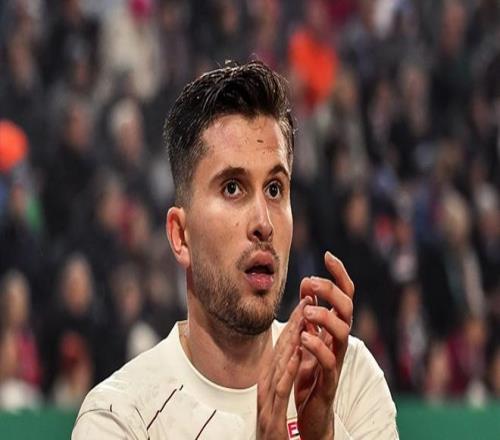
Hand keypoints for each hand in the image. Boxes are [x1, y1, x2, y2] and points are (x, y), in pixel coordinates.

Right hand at [257, 297, 310, 438]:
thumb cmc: (274, 433)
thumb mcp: (276, 402)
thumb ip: (280, 379)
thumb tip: (288, 357)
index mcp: (267, 384)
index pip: (280, 351)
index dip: (291, 327)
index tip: (303, 307)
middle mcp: (264, 389)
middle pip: (278, 352)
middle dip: (293, 326)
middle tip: (306, 302)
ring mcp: (266, 402)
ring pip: (278, 365)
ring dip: (290, 340)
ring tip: (303, 319)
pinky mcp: (272, 417)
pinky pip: (281, 389)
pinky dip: (288, 370)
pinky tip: (296, 354)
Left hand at [295, 252, 354, 439]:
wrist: (309, 411)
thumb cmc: (308, 371)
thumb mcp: (307, 335)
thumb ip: (309, 313)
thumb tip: (308, 283)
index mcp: (334, 326)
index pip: (343, 295)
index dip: (339, 274)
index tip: (328, 255)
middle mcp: (339, 340)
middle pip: (347, 308)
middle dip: (331, 290)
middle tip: (311, 283)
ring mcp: (336, 359)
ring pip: (343, 331)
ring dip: (325, 316)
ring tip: (307, 310)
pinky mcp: (329, 380)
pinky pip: (330, 361)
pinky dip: (317, 346)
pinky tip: (304, 336)